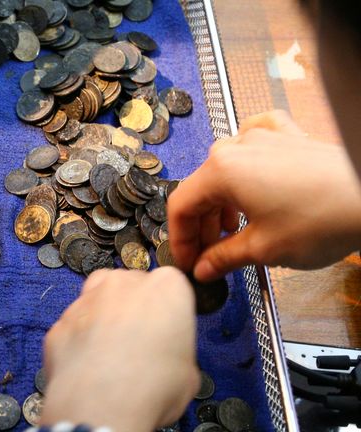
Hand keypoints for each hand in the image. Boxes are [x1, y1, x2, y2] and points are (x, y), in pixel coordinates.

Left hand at [41, 268, 198, 430]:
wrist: (101, 404)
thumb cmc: (152, 387)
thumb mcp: (189, 374)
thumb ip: (175, 351)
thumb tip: (166, 361)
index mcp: (166, 287)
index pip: (170, 286)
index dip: (168, 311)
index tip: (168, 332)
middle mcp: (123, 283)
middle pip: (130, 285)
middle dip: (133, 308)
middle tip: (138, 344)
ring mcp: (86, 300)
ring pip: (96, 297)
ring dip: (103, 316)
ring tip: (110, 352)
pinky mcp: (60, 322)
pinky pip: (73, 326)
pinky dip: (78, 341)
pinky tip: (87, 366)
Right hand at [169, 110, 360, 281]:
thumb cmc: (326, 217)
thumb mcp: (265, 249)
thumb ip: (224, 258)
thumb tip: (205, 267)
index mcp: (222, 171)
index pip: (181, 206)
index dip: (180, 239)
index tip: (188, 261)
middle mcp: (238, 147)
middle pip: (202, 187)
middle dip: (203, 225)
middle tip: (210, 255)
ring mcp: (265, 138)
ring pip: (226, 168)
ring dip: (223, 201)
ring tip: (235, 229)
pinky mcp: (290, 138)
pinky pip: (256, 139)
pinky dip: (247, 159)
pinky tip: (250, 169)